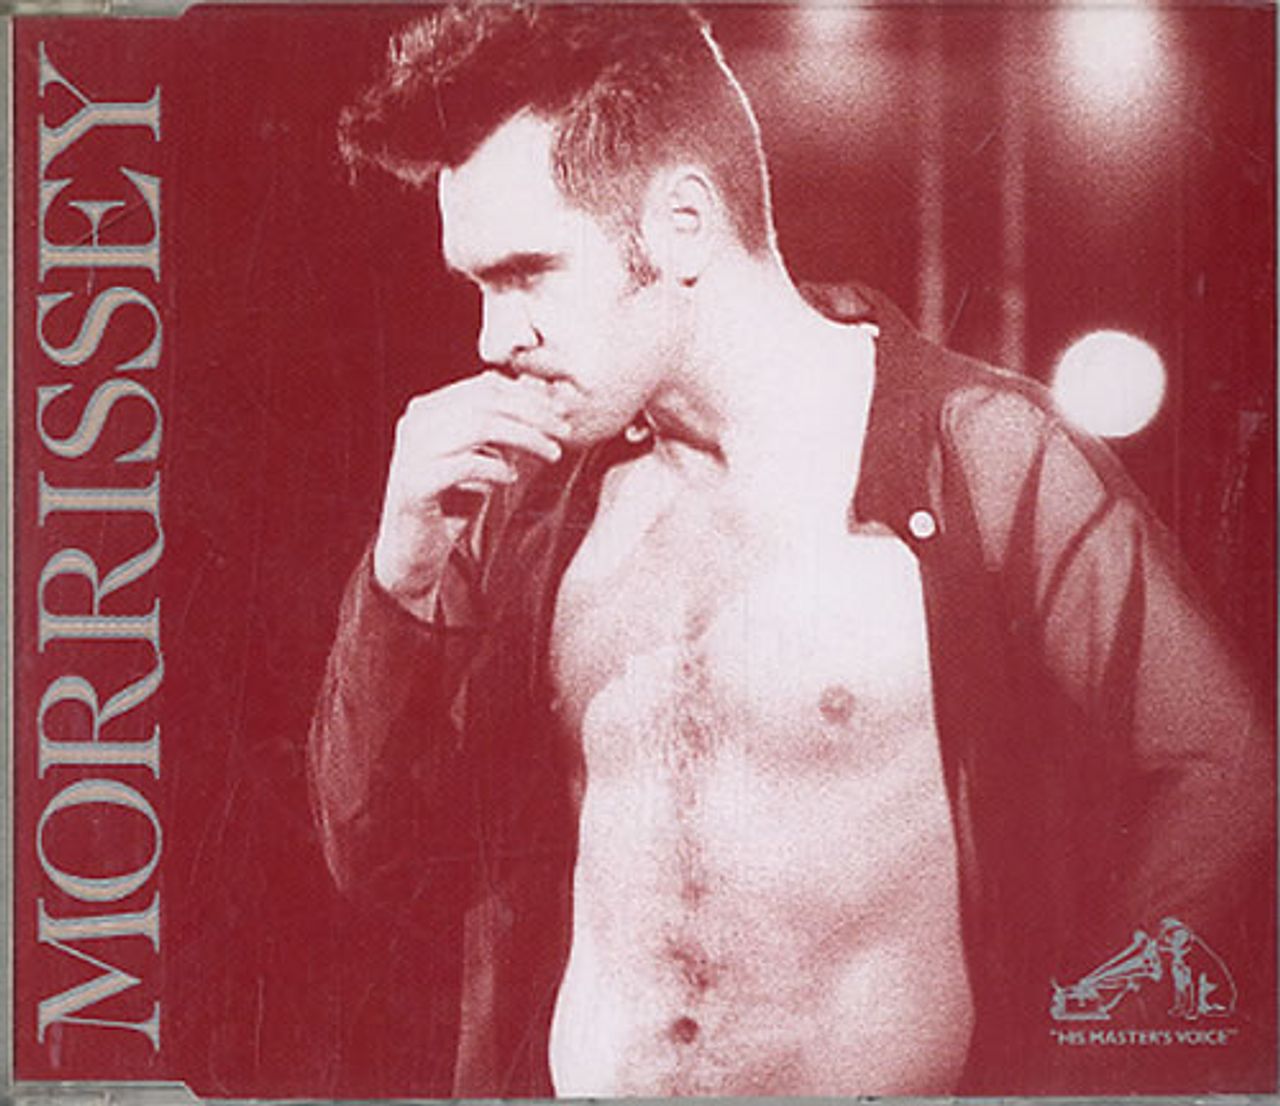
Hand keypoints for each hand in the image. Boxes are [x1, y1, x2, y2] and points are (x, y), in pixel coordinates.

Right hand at [373, 370, 568, 615]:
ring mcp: (412, 453)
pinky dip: (496, 468)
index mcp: (429, 409)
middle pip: (486, 402)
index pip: (486, 386)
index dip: (528, 396)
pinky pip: (466, 465)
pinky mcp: (416, 484)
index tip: (561, 412)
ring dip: (525, 438)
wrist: (413, 549)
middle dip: (533, 414)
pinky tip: (511, 477)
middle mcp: (416, 424)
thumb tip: (543, 393)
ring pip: (479, 427)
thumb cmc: (452, 500)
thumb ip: (506, 427)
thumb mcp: (484, 457)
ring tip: (551, 454)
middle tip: (564, 432)